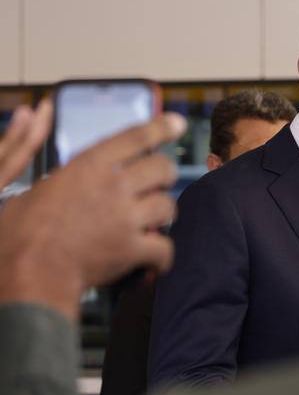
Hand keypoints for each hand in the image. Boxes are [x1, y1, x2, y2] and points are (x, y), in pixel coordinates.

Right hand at [0, 113, 185, 319]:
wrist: (29, 271)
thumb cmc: (23, 231)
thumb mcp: (36, 185)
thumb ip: (59, 167)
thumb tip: (55, 137)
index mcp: (89, 165)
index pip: (136, 136)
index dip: (161, 127)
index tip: (177, 123)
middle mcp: (113, 186)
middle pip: (162, 168)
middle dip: (165, 175)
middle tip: (159, 183)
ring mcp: (125, 217)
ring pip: (168, 205)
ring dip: (164, 214)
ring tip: (154, 220)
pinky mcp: (132, 248)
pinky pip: (165, 246)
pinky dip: (163, 255)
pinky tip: (156, 257)